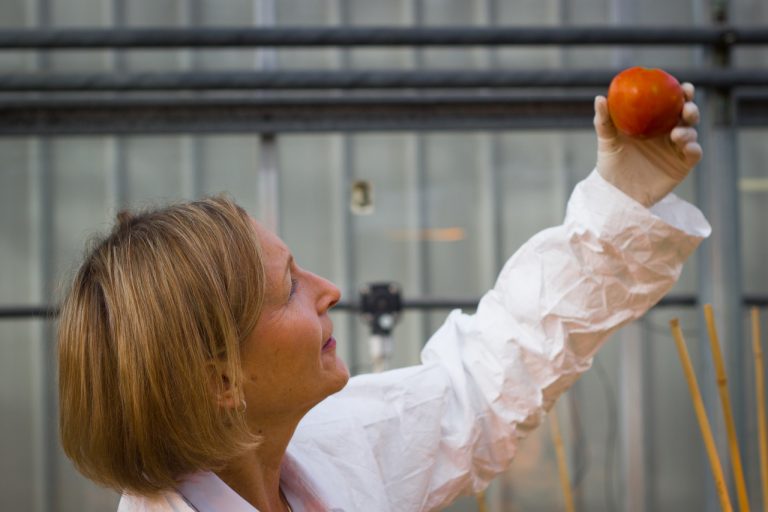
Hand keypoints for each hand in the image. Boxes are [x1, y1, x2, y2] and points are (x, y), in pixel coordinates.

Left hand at [594, 83, 701, 206]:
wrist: (616, 192)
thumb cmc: (611, 163)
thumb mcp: (607, 141)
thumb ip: (604, 120)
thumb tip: (600, 98)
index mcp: (655, 121)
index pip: (671, 102)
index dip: (681, 92)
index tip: (682, 87)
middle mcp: (669, 132)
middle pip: (687, 115)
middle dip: (691, 108)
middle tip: (686, 106)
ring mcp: (677, 148)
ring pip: (692, 133)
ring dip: (688, 130)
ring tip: (676, 133)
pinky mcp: (682, 165)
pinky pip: (694, 154)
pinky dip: (693, 148)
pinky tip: (686, 146)